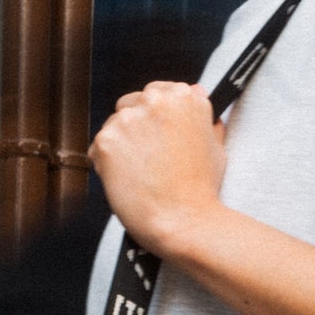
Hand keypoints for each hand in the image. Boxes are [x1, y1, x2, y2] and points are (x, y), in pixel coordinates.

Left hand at [91, 82, 226, 257]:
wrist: (183, 221)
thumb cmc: (201, 190)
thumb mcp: (215, 144)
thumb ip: (202, 115)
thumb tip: (197, 93)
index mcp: (184, 96)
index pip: (157, 93)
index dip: (157, 119)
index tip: (160, 137)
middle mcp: (156, 100)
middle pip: (131, 104)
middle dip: (137, 128)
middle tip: (150, 160)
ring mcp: (128, 119)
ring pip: (114, 126)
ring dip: (121, 146)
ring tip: (141, 175)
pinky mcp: (106, 140)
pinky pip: (98, 148)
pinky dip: (106, 165)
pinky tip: (127, 182)